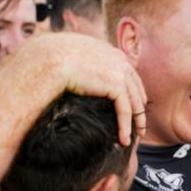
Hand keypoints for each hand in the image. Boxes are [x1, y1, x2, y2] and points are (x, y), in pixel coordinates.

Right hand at [32, 33, 146, 145]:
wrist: (50, 59)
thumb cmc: (52, 59)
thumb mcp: (70, 56)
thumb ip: (80, 64)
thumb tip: (73, 73)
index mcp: (108, 51)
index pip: (127, 72)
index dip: (131, 90)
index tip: (133, 105)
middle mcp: (117, 59)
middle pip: (135, 87)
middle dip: (139, 107)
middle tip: (139, 123)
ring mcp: (119, 71)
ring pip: (134, 101)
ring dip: (136, 121)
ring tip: (135, 136)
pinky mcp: (115, 84)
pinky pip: (125, 110)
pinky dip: (125, 126)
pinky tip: (124, 139)